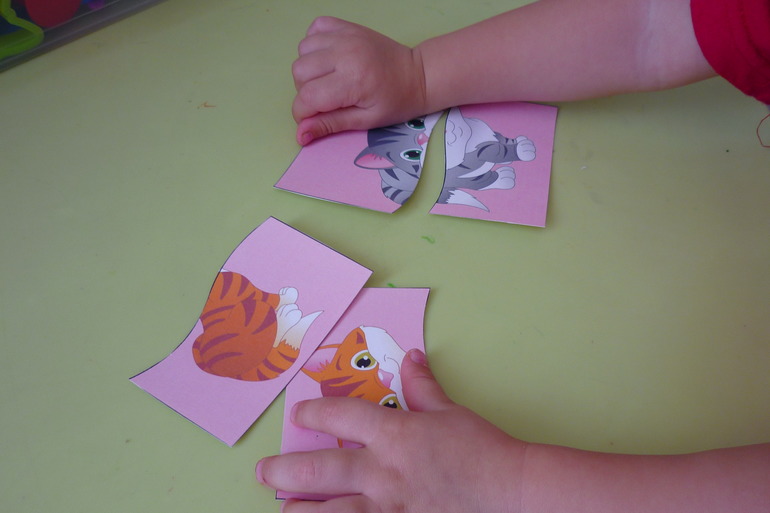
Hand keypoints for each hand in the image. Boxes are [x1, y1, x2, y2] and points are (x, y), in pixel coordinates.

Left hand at [256, 349, 527, 512]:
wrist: (510, 492)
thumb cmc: (482, 450)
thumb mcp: (450, 412)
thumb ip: (424, 386)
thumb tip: (411, 356)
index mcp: (393, 434)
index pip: (341, 415)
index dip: (315, 410)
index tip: (300, 412)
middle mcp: (381, 472)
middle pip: (319, 469)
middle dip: (285, 470)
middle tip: (264, 472)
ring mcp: (387, 507)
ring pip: (330, 511)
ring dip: (301, 511)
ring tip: (282, 510)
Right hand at [291, 17, 428, 144]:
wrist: (418, 75)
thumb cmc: (395, 103)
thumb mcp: (365, 121)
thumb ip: (331, 124)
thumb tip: (300, 135)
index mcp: (353, 81)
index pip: (307, 98)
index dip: (302, 114)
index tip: (313, 120)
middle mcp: (345, 53)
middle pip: (299, 72)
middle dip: (305, 92)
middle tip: (326, 100)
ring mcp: (345, 36)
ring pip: (303, 50)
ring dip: (309, 69)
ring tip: (328, 79)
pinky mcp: (346, 26)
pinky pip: (314, 30)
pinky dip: (315, 45)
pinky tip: (329, 58)